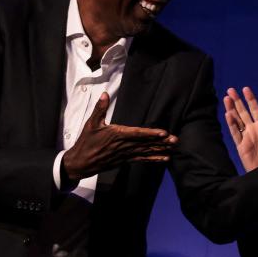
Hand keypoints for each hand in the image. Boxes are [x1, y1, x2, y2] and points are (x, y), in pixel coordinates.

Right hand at [62, 92, 177, 181]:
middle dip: (161, 142)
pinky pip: (142, 159)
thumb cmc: (86, 142)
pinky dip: (153, 159)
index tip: (163, 133)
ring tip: (173, 148)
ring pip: (146, 151)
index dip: (151, 134)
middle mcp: (124, 145)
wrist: (81, 162)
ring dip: (160, 149)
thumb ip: (100, 108)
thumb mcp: (91, 123)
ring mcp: (125, 154)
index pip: (137, 134)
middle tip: (175, 140)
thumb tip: (105, 94)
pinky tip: (164, 158)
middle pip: (146, 143)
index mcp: (117, 135)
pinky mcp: (125, 160)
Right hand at [223, 86, 257, 171]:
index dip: (251, 100)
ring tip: (226, 98)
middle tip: (231, 90)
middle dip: (237, 101)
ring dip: (231, 110)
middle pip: (243, 113)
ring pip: (237, 120)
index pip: (255, 110)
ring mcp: (246, 137)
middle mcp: (253, 130)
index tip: (246, 89)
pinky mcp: (241, 146)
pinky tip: (228, 114)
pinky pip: (235, 133)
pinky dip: (231, 124)